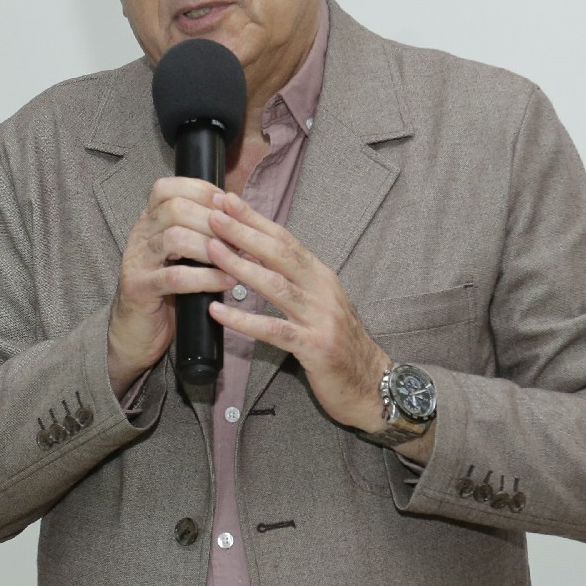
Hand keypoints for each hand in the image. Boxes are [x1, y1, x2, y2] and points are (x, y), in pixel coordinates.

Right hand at [107, 177, 234, 396]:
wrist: (137, 331)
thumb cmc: (167, 291)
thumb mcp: (182, 254)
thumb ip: (200, 233)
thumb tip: (240, 215)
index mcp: (149, 221)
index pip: (168, 188)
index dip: (202, 191)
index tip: (229, 205)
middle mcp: (139, 235)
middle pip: (175, 208)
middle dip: (213, 220)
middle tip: (239, 237)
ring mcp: (137, 261)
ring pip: (175, 238)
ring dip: (213, 247)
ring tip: (237, 260)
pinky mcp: (139, 289)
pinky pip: (175, 277)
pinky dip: (207, 277)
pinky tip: (227, 282)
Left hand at [203, 190, 428, 458]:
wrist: (372, 384)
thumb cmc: (339, 344)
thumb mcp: (320, 304)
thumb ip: (295, 282)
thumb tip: (256, 258)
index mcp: (322, 276)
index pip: (286, 239)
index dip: (255, 219)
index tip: (227, 201)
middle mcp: (323, 290)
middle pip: (280, 253)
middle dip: (245, 231)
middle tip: (214, 213)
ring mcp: (321, 317)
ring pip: (276, 285)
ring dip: (241, 266)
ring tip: (212, 251)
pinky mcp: (315, 347)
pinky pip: (274, 330)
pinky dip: (243, 320)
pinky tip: (218, 312)